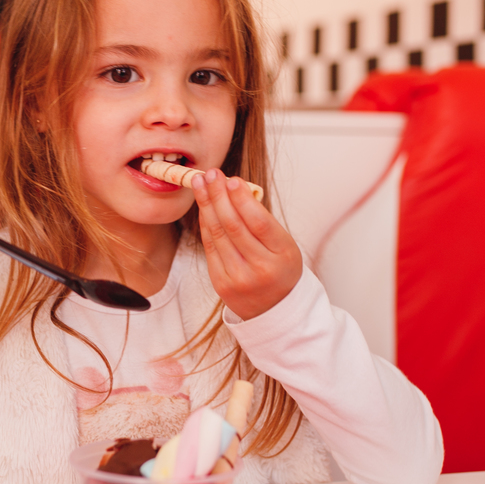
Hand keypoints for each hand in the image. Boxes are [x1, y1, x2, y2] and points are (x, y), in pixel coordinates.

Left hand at [192, 169, 301, 319]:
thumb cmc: (280, 269)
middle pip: (233, 226)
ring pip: (218, 234)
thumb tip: (234, 188)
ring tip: (200, 183)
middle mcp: (259, 268)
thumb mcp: (284, 245)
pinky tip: (203, 206)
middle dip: (219, 195)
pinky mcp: (220, 282)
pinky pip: (209, 246)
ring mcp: (238, 277)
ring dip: (207, 205)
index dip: (242, 199)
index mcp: (282, 255)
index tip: (232, 179)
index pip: (258, 222)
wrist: (274, 309)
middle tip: (211, 174)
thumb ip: (262, 220)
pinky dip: (205, 223)